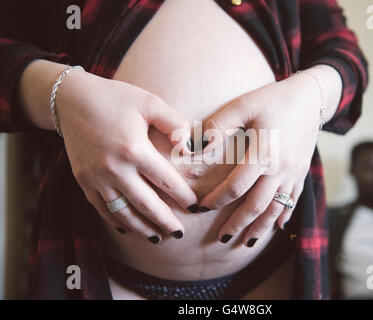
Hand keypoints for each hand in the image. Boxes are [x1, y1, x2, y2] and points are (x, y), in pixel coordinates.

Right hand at [56, 70, 197, 242]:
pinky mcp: (83, 180)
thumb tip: (193, 147)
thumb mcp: (150, 102)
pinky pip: (102, 208)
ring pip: (123, 212)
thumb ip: (175, 123)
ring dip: (141, 227)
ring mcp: (95, 177)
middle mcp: (113, 168)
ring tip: (157, 238)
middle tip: (179, 234)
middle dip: (165, 221)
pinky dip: (116, 221)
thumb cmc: (116, 98)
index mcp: (133, 149)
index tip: (194, 207)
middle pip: (145, 204)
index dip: (182, 196)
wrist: (71, 99)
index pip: (165, 180)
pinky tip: (128, 228)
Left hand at [199, 71, 323, 246]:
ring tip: (247, 241)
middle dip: (239, 224)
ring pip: (277, 208)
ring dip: (261, 227)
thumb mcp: (243, 105)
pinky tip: (277, 227)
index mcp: (264, 153)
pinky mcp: (302, 172)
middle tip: (223, 238)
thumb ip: (218, 126)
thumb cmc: (273, 99)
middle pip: (258, 205)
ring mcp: (294, 172)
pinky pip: (294, 200)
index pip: (236, 186)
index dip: (217, 200)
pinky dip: (284, 215)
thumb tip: (197, 148)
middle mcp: (281, 168)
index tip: (201, 207)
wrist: (311, 96)